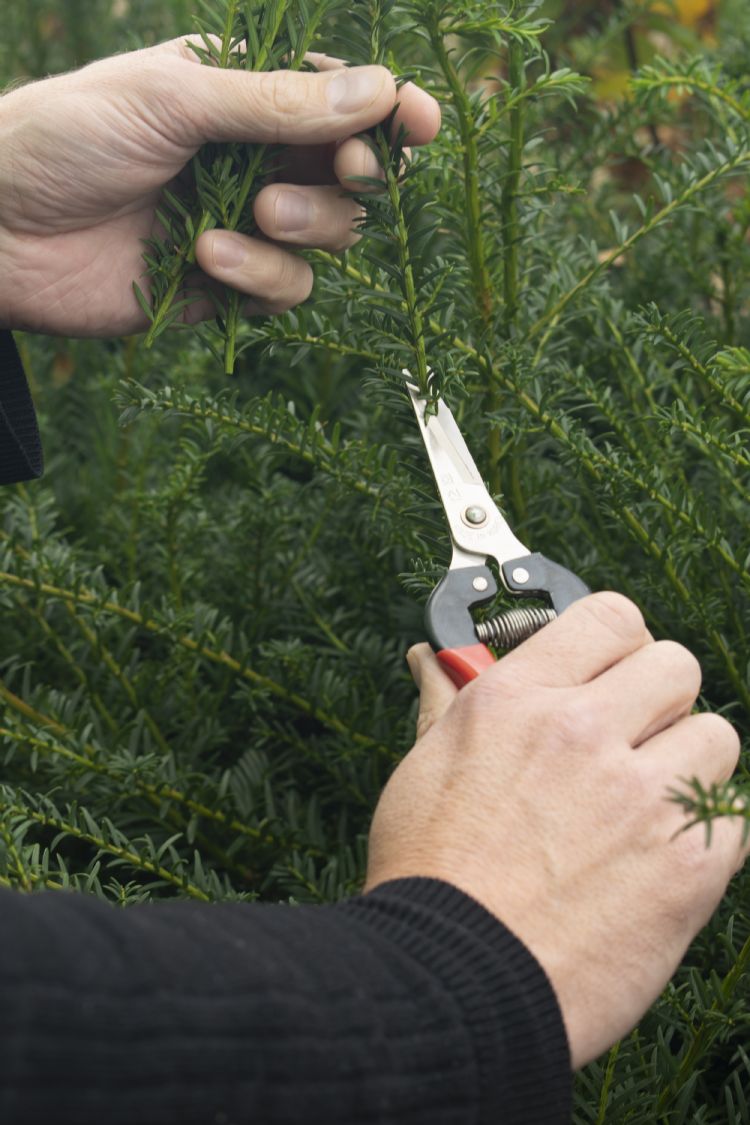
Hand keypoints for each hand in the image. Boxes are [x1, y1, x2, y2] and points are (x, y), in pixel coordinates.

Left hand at [0, 40, 438, 336]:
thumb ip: (277, 103)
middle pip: (347, 174)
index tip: (420, 126)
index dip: (384, 114)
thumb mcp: (173, 101)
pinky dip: (261, 277)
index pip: (334, 99)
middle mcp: (249, 158)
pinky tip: (208, 259)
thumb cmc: (67, 138)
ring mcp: (241, 225)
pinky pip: (285, 290)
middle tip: (342, 175)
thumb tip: (379, 91)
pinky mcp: (224, 286)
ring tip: (253, 215)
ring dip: (306, 228)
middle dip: (349, 178)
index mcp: (238, 92)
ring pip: (328, 238)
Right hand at [365, 593, 746, 1068]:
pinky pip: (734, 814)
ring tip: (644, 811)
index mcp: (517, 700)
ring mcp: (639, 796)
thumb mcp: (424, 768)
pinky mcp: (686, 864)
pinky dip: (707, 832)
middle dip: (659, 701)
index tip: (615, 671)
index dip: (621, 642)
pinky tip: (661, 859)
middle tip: (630, 744)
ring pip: (716, 737)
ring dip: (686, 767)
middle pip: (676, 665)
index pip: (611, 616)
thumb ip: (447, 703)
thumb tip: (434, 658)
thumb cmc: (429, 877)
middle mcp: (582, 732)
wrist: (451, 983)